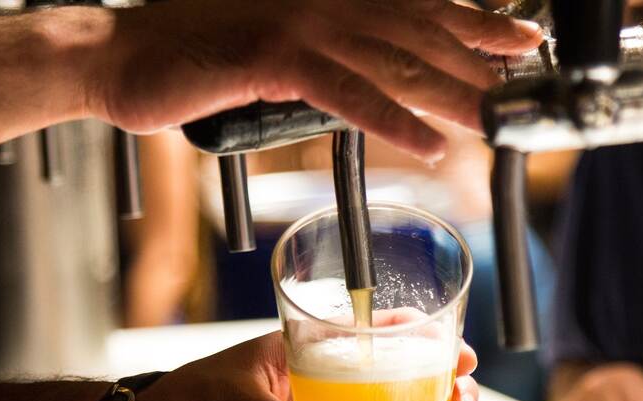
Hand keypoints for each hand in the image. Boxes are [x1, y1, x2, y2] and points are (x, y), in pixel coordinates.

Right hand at [92, 0, 542, 162]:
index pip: (408, 6)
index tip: (512, 40)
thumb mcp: (261, 51)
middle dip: (476, 55)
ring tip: (494, 118)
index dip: (467, 21)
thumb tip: (355, 79)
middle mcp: (317, 0)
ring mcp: (296, 24)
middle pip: (414, 28)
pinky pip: (346, 93)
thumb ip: (312, 57)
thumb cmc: (185, 57)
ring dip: (448, 90)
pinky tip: (429, 144)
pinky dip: (391, 120)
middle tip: (524, 78)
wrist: (118, 56)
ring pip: (391, 59)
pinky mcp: (272, 59)